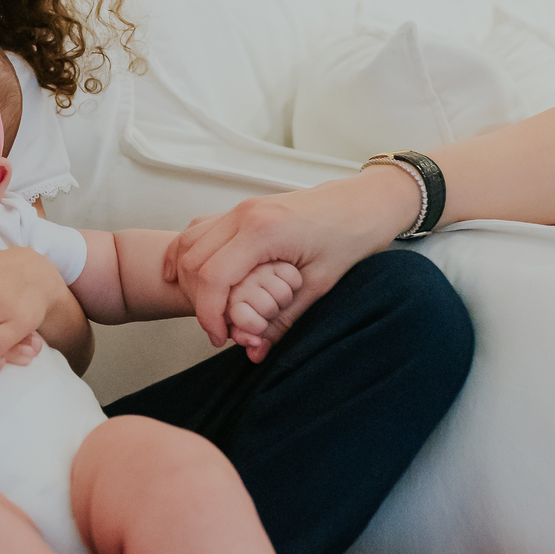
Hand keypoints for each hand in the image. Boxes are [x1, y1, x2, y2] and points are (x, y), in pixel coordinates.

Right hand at [170, 168, 422, 359]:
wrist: (365, 202)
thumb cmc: (350, 236)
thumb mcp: (320, 285)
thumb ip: (283, 319)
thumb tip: (257, 351)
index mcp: (262, 231)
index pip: (212, 277)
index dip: (209, 314)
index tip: (220, 337)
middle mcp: (244, 214)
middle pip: (193, 261)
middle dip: (198, 301)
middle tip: (219, 328)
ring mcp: (241, 208)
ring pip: (189, 244)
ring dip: (191, 279)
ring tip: (212, 307)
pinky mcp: (243, 209)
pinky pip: (200, 232)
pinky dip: (192, 256)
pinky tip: (197, 278)